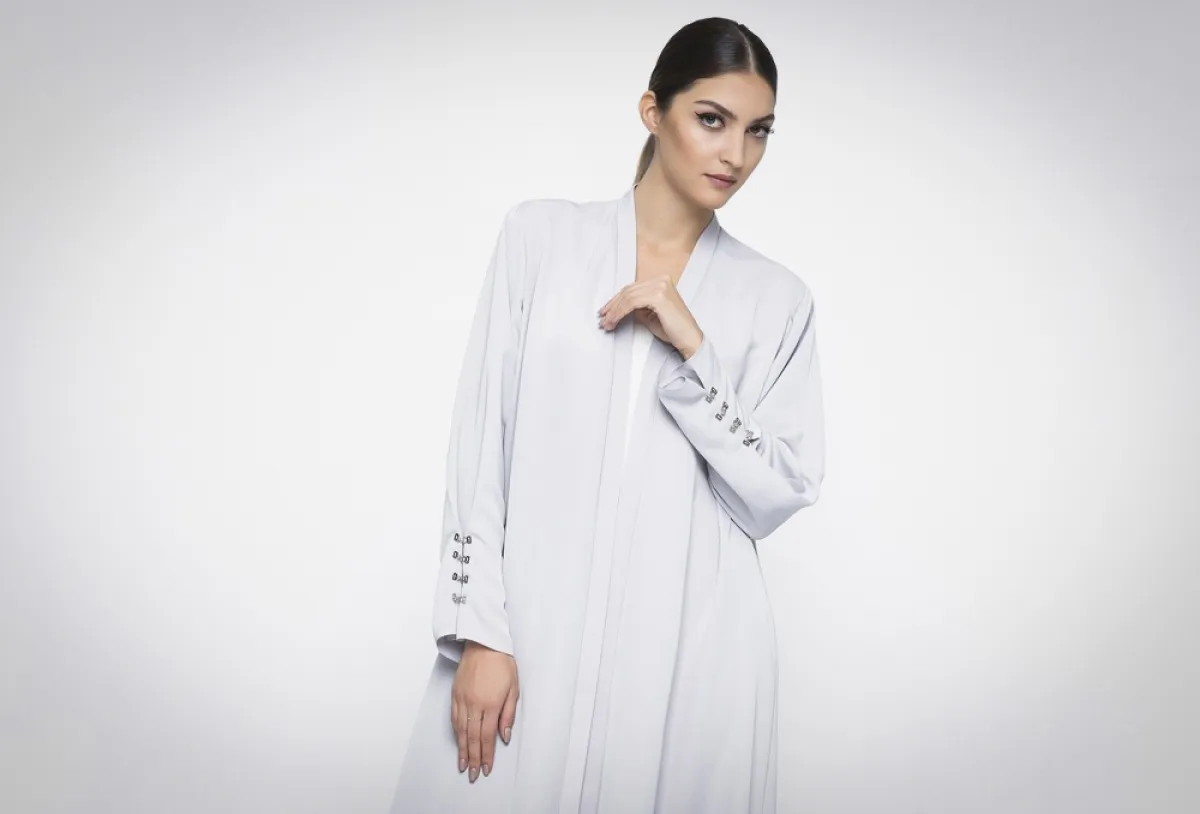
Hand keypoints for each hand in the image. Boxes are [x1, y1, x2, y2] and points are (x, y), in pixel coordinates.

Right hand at [451, 641, 518, 782]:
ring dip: (462, 750)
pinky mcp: (455, 694)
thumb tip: (504, 736)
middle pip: (473, 737)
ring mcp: (462, 699)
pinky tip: (458, 742)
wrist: (484, 644)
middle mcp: (474, 704)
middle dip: (474, 758)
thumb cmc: (503, 664)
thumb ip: (508, 714)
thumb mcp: (514, 688)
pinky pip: (454, 718)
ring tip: (463, 765)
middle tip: (473, 775)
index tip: (486, 768)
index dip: (487, 755)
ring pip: (461, 730)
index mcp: (490, 704)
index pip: (487, 736)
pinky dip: (456, 733)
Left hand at [598, 276, 703, 358]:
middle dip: (612, 306)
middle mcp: (661, 280)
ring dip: (614, 311)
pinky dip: (620, 313)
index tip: (606, 311)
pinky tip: (614, 321)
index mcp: (661, 281)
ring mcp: (660, 286)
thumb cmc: (673, 329)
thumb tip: (619, 307)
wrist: (689, 339)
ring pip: (627, 297)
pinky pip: (631, 303)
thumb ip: (637, 306)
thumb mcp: (650, 314)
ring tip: (606, 324)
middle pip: (628, 291)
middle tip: (602, 318)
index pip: (632, 288)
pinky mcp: (658, 296)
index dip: (616, 300)